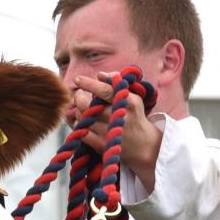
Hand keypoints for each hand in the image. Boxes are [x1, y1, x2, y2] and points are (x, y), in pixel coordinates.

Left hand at [67, 70, 161, 186]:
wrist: (142, 144)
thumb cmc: (133, 115)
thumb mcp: (132, 97)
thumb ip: (116, 83)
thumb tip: (100, 75)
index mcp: (128, 102)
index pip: (105, 91)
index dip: (89, 84)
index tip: (77, 79)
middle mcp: (118, 116)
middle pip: (87, 105)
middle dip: (78, 98)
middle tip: (79, 94)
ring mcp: (109, 132)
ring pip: (82, 118)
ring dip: (78, 111)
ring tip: (84, 108)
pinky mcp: (101, 144)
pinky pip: (81, 132)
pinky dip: (78, 125)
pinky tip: (84, 122)